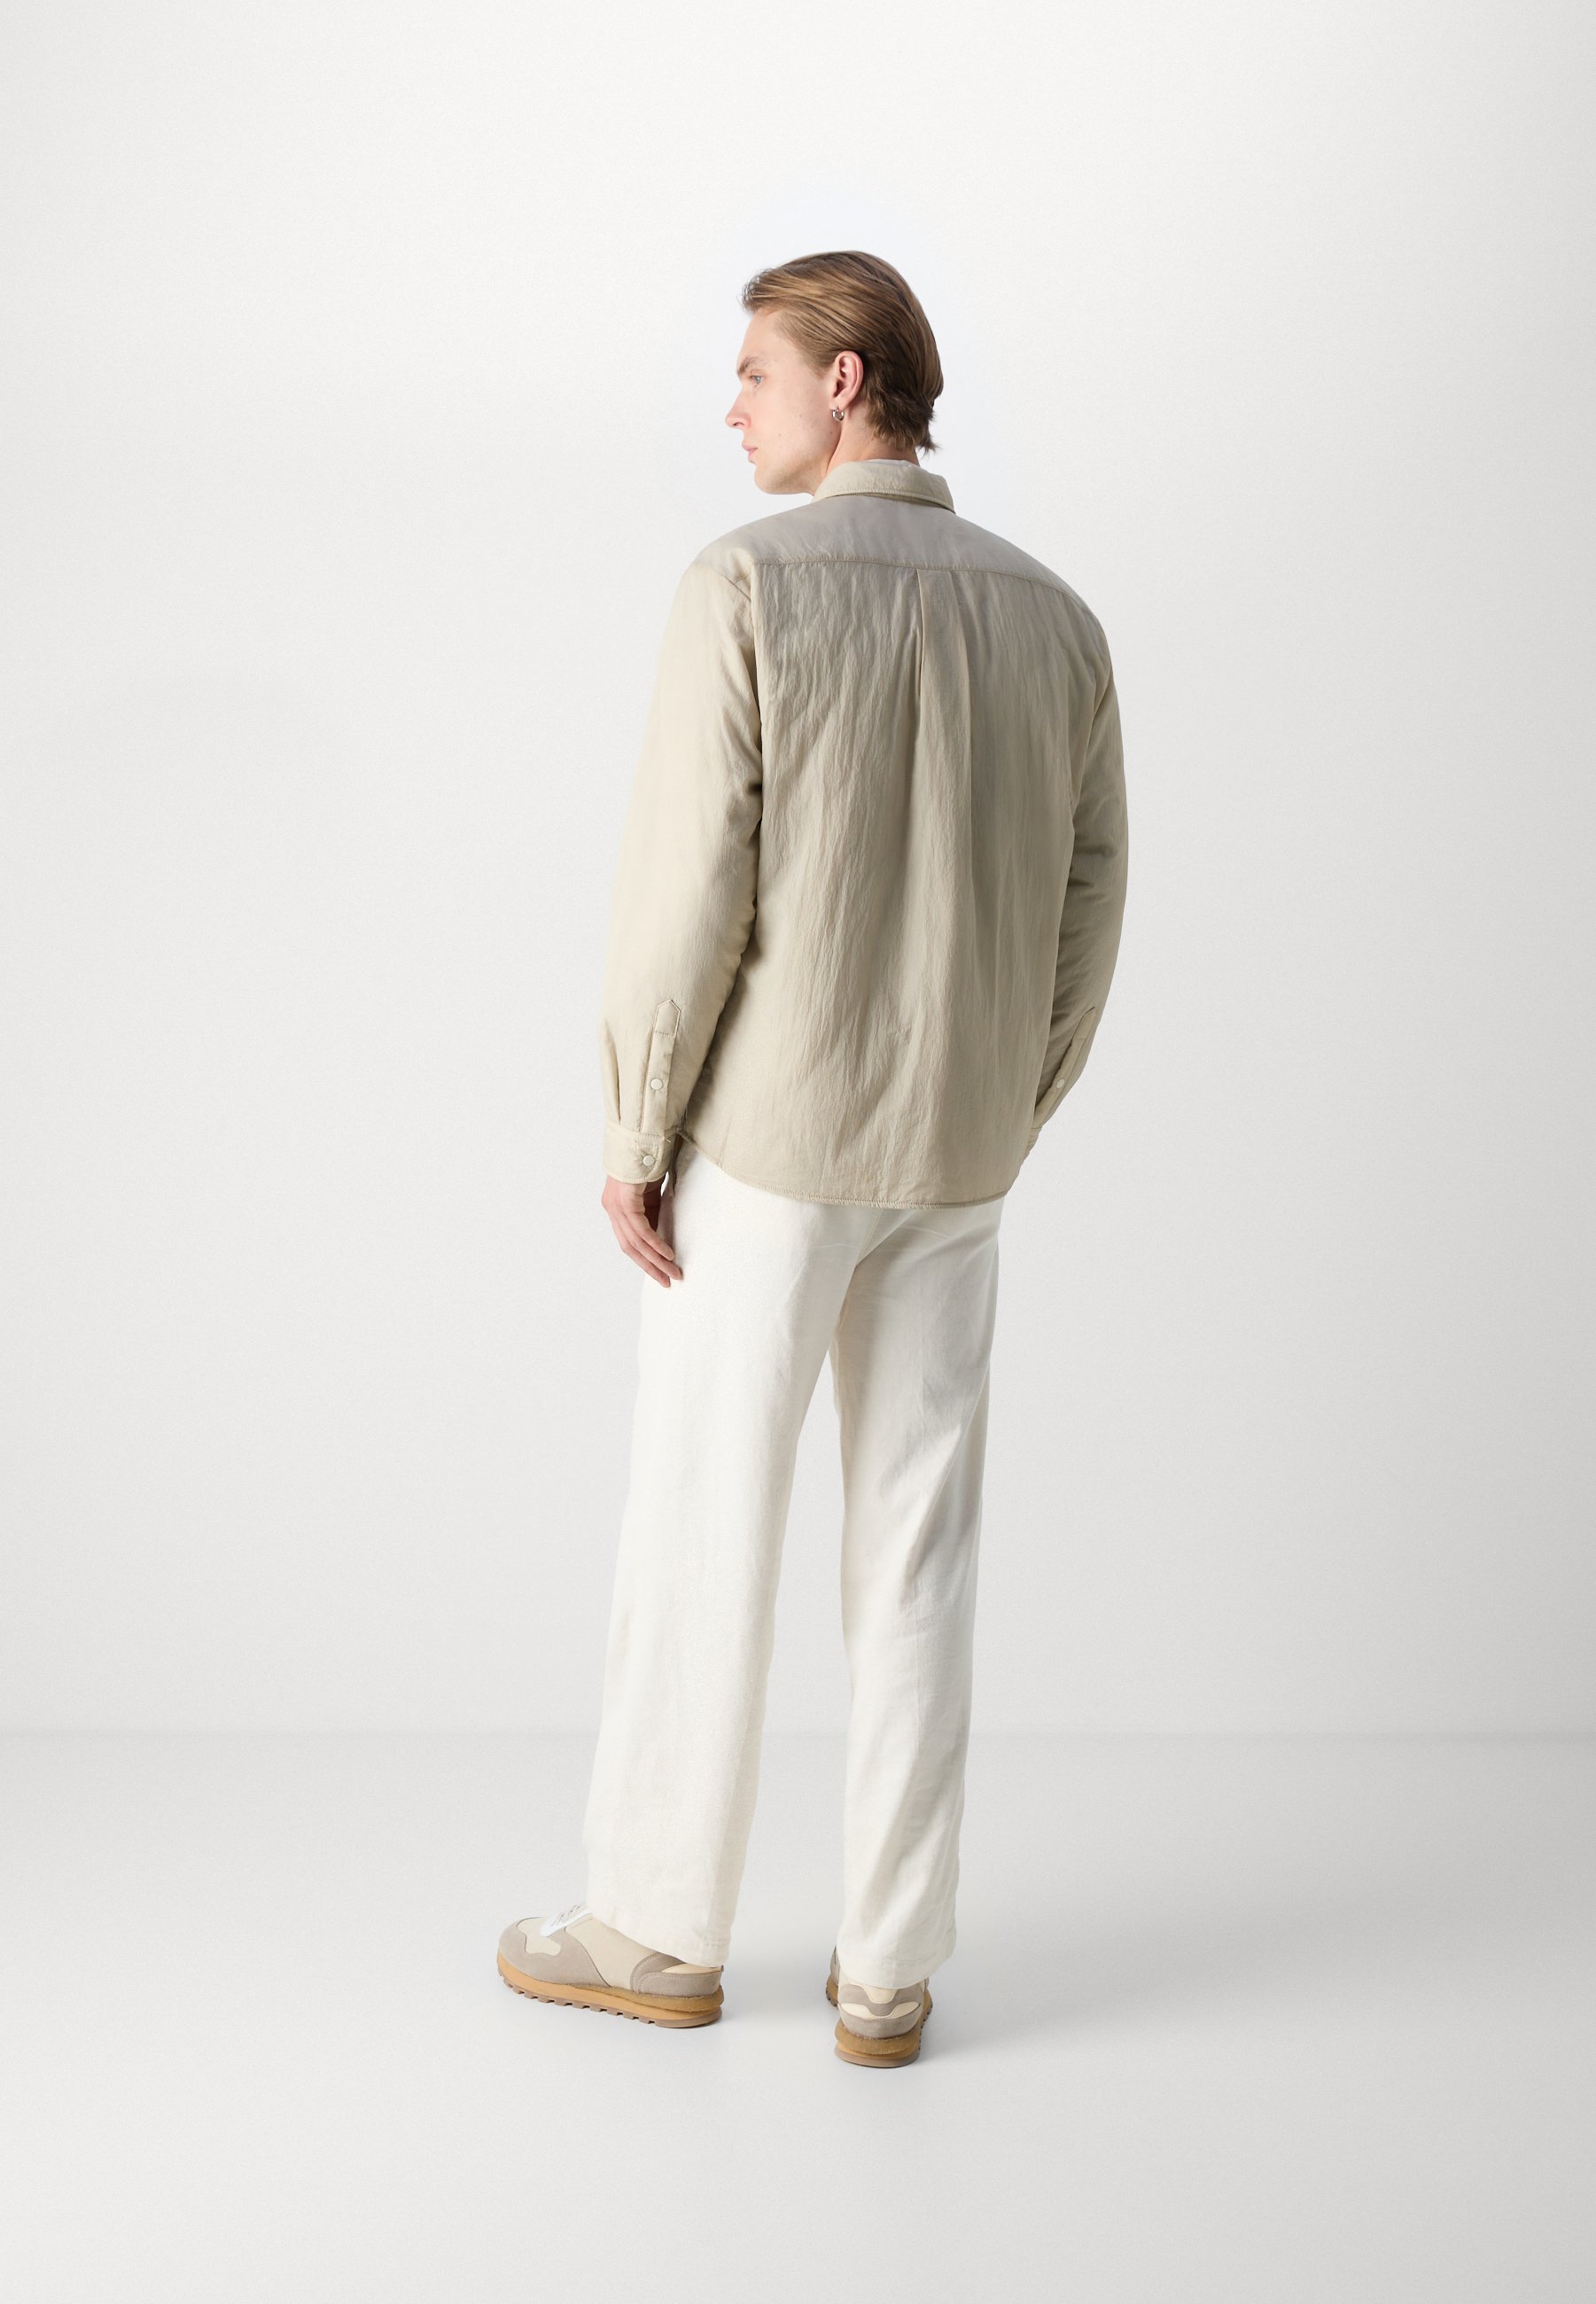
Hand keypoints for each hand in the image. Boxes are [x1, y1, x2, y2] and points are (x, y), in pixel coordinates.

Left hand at [601, 1169, 683, 1286]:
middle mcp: (611, 1209)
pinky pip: (641, 1230)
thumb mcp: (650, 1193)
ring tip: (673, 1272)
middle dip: (650, 1267)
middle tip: (667, 1281)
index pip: (628, 1241)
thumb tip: (660, 1234)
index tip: (660, 1273)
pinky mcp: (625, 1202)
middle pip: (629, 1247)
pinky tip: (667, 1254)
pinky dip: (655, 1244)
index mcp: (616, 1208)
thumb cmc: (648, 1161)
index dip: (643, 1260)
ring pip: (635, 1243)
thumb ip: (652, 1212)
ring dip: (656, 1260)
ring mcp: (615, 1206)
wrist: (644, 1138)